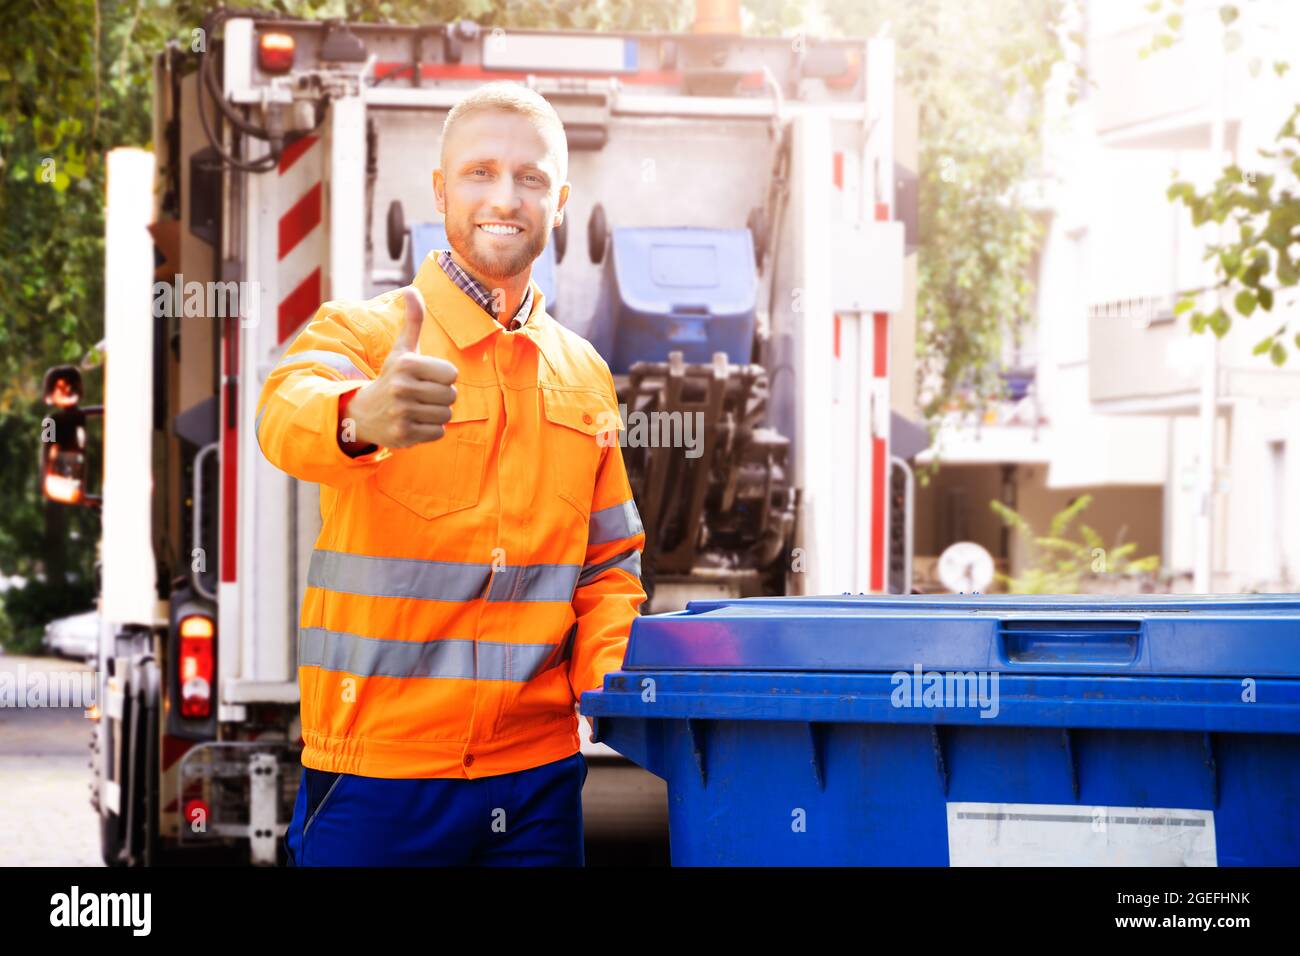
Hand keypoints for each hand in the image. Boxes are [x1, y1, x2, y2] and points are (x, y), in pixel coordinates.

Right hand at [343, 286, 458, 448]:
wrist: (364, 412)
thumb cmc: (392, 377)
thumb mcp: (402, 349)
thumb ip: (413, 321)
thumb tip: (413, 290)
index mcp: (407, 364)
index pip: (452, 374)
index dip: (443, 377)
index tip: (426, 377)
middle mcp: (402, 388)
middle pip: (451, 396)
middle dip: (441, 396)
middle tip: (422, 395)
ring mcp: (402, 413)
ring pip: (446, 415)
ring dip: (436, 413)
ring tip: (418, 408)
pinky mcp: (403, 434)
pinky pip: (438, 433)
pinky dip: (430, 430)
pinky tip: (414, 422)